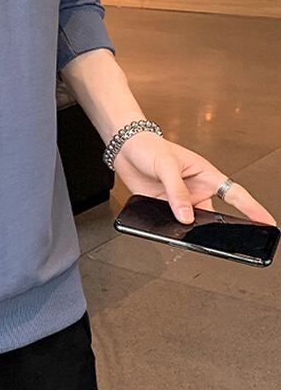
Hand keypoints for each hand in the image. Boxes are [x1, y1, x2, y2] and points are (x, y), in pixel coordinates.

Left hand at [115, 133, 276, 225]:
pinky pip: (170, 224)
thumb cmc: (149, 146)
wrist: (124, 147)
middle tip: (225, 243)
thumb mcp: (166, 166)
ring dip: (190, 231)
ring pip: (191, 223)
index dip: (253, 209)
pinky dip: (169, 230)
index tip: (267, 222)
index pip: (236, 194)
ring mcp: (179, 201)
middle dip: (221, 230)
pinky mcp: (162, 208)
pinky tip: (165, 230)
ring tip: (186, 236)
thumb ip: (176, 191)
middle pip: (214, 216)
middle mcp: (195, 190)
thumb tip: (185, 216)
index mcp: (206, 175)